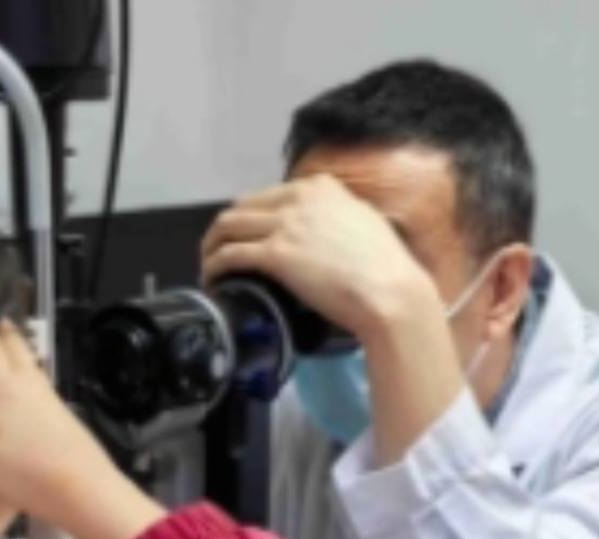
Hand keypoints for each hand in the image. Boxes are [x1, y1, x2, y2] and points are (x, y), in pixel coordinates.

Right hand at [0, 321, 165, 538]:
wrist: (86, 492)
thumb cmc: (28, 475)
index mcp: (3, 388)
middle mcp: (29, 384)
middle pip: (15, 347)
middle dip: (3, 330)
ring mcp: (50, 397)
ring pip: (32, 360)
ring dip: (19, 345)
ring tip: (10, 335)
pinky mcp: (63, 412)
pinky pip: (42, 378)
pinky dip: (31, 367)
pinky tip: (31, 377)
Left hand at [200, 174, 445, 342]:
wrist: (390, 290)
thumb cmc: (384, 266)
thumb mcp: (362, 223)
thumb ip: (337, 217)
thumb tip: (324, 229)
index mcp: (319, 187)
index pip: (267, 195)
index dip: (251, 218)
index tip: (246, 237)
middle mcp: (298, 198)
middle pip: (241, 207)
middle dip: (224, 230)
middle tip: (219, 253)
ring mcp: (285, 224)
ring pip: (227, 226)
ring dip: (211, 246)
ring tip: (209, 267)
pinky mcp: (275, 254)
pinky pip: (229, 255)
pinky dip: (214, 267)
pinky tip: (212, 280)